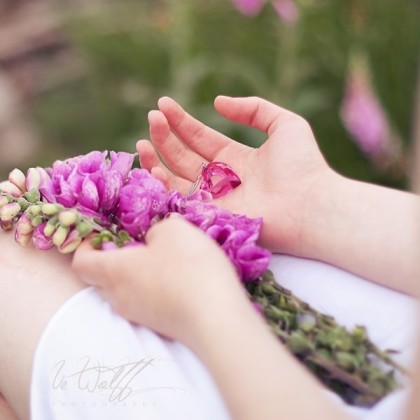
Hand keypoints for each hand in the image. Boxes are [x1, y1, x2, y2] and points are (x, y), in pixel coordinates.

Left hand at [72, 217, 246, 344]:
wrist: (216, 317)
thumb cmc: (189, 267)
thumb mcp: (174, 230)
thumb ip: (155, 230)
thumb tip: (152, 241)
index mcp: (114, 272)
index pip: (81, 263)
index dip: (85, 247)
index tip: (100, 236)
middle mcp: (118, 297)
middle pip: (99, 279)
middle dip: (109, 259)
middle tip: (132, 245)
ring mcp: (138, 315)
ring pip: (121, 292)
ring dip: (131, 275)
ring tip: (157, 260)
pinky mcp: (157, 324)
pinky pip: (141, 302)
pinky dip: (148, 288)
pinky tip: (174, 279)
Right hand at [138, 96, 334, 253]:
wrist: (310, 205)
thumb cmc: (302, 165)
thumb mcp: (284, 124)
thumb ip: (253, 108)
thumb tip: (218, 102)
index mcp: (237, 157)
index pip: (202, 137)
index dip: (182, 121)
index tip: (164, 104)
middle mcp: (222, 178)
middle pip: (186, 155)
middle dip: (167, 136)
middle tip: (152, 116)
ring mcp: (215, 198)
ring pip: (178, 177)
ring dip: (159, 158)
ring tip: (143, 139)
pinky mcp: (210, 215)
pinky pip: (180, 200)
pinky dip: (163, 185)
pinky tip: (152, 166)